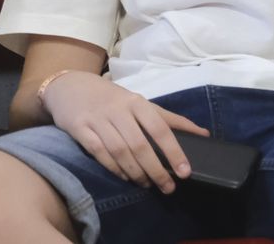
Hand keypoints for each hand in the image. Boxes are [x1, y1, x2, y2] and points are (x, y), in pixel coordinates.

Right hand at [41, 71, 208, 193]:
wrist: (69, 86)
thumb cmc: (111, 98)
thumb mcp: (139, 102)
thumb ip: (170, 119)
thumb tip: (204, 134)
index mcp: (135, 101)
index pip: (159, 128)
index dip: (173, 151)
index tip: (184, 173)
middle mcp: (117, 109)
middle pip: (139, 144)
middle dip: (156, 169)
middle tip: (167, 187)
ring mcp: (97, 119)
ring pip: (119, 151)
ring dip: (135, 172)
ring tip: (146, 183)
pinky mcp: (79, 128)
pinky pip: (98, 152)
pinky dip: (113, 167)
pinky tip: (124, 176)